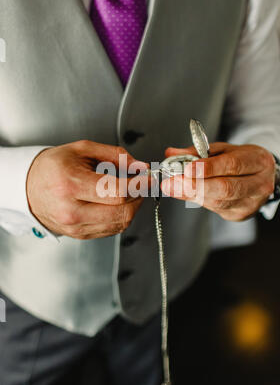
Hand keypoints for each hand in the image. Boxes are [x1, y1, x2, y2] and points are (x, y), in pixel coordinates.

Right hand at [27, 140, 147, 238]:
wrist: (28, 188)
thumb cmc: (53, 167)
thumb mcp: (82, 149)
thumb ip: (115, 155)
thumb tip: (139, 166)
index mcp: (71, 184)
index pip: (116, 192)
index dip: (138, 184)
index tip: (147, 177)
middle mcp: (72, 210)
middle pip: (122, 211)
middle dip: (139, 196)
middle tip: (141, 184)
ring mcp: (75, 226)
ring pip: (120, 223)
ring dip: (132, 207)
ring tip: (129, 191)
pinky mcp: (79, 235)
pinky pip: (111, 229)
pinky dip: (121, 216)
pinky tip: (117, 202)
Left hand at [161, 143, 275, 221]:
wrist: (261, 177)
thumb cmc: (241, 160)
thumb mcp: (223, 149)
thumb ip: (197, 151)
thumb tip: (172, 153)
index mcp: (258, 161)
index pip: (233, 165)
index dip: (209, 168)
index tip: (187, 169)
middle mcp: (259, 184)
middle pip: (226, 189)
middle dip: (196, 186)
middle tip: (173, 182)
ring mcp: (251, 203)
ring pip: (218, 202)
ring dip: (191, 194)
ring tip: (172, 186)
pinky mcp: (240, 215)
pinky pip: (215, 209)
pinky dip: (197, 200)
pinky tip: (186, 192)